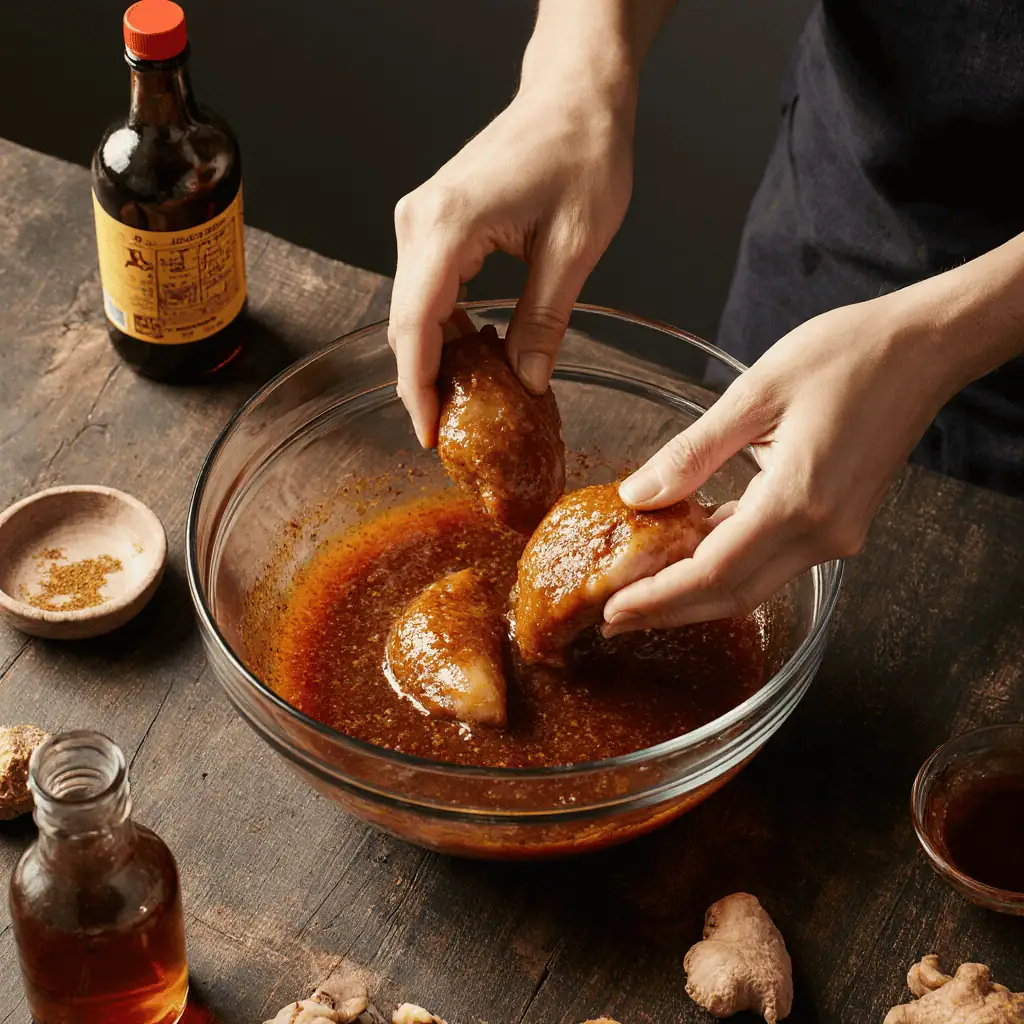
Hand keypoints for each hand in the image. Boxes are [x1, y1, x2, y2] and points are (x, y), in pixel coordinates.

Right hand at [389, 83, 634, 446]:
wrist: (576, 95)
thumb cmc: (582, 151)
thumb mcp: (574, 248)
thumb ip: (544, 321)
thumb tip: (527, 383)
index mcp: (447, 225)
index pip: (415, 326)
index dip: (418, 388)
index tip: (429, 434)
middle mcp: (419, 221)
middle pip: (406, 324)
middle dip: (426, 384)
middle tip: (454, 434)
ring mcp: (421, 220)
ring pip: (414, 310)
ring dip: (436, 359)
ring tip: (468, 405)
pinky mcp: (434, 222)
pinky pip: (429, 290)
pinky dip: (446, 330)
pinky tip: (474, 357)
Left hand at [602, 292, 962, 633]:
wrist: (923, 349)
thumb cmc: (846, 356)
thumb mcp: (754, 395)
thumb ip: (692, 452)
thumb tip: (638, 495)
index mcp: (797, 502)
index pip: (713, 573)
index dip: (659, 597)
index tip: (614, 610)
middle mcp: (821, 534)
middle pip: (733, 595)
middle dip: (670, 611)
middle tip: (614, 619)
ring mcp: (836, 536)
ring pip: (753, 584)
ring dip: (696, 593)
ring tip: (641, 592)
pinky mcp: (839, 526)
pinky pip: (773, 559)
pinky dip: (728, 563)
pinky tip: (689, 554)